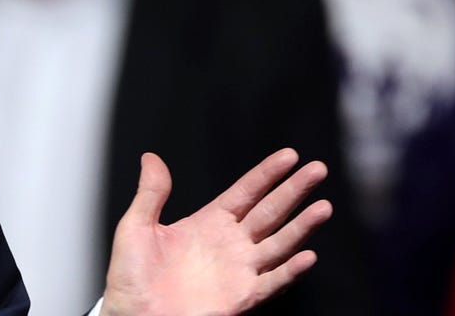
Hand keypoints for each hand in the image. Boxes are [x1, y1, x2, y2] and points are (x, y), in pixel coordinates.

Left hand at [101, 149, 331, 315]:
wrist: (133, 315)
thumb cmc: (131, 277)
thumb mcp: (136, 228)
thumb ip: (150, 193)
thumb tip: (151, 158)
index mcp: (207, 223)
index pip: (245, 192)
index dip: (267, 174)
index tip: (290, 156)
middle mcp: (230, 243)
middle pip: (270, 212)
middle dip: (294, 191)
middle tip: (318, 169)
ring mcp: (239, 269)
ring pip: (279, 243)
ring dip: (302, 226)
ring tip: (323, 207)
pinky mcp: (242, 296)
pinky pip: (272, 282)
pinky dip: (290, 270)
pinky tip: (307, 255)